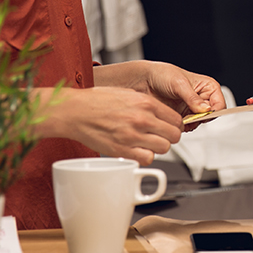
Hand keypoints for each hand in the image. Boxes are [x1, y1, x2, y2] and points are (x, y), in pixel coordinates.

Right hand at [37, 84, 187, 164]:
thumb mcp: (128, 94)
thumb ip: (147, 104)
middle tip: (161, 136)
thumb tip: (162, 114)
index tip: (170, 127)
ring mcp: (133, 135)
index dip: (175, 125)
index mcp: (146, 103)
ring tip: (148, 143)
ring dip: (158, 147)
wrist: (75, 111)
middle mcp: (142, 119)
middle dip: (169, 137)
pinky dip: (145, 156)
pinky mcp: (122, 150)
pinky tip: (138, 150)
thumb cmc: (98, 101)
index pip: (176, 119)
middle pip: (174, 135)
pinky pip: (147, 158)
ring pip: (164, 148)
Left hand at [95, 60, 226, 131]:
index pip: (219, 103)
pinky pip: (188, 128)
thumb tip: (205, 109)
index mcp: (207, 87)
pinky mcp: (182, 118)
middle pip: (211, 116)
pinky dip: (183, 127)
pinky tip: (175, 120)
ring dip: (191, 123)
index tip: (203, 114)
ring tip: (180, 116)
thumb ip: (193, 98)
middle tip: (190, 116)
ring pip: (200, 123)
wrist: (143, 81)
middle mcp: (202, 99)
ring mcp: (192, 109)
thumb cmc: (162, 74)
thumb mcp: (179, 84)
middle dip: (201, 118)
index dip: (213, 110)